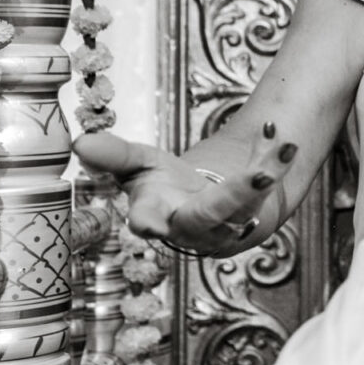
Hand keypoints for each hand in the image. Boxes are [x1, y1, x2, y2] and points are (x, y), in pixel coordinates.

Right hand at [74, 122, 296, 255]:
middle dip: (235, 195)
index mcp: (155, 214)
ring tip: (283, 144)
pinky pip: (267, 188)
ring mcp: (225, 225)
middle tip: (260, 175)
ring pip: (249, 201)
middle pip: (211, 215)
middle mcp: (191, 226)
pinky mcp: (252, 215)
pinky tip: (282, 138)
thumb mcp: (138, 166)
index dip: (146, 221)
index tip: (147, 223)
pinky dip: (274, 160)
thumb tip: (79, 142)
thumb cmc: (163, 186)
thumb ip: (114, 155)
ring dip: (267, 171)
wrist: (201, 203)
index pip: (147, 219)